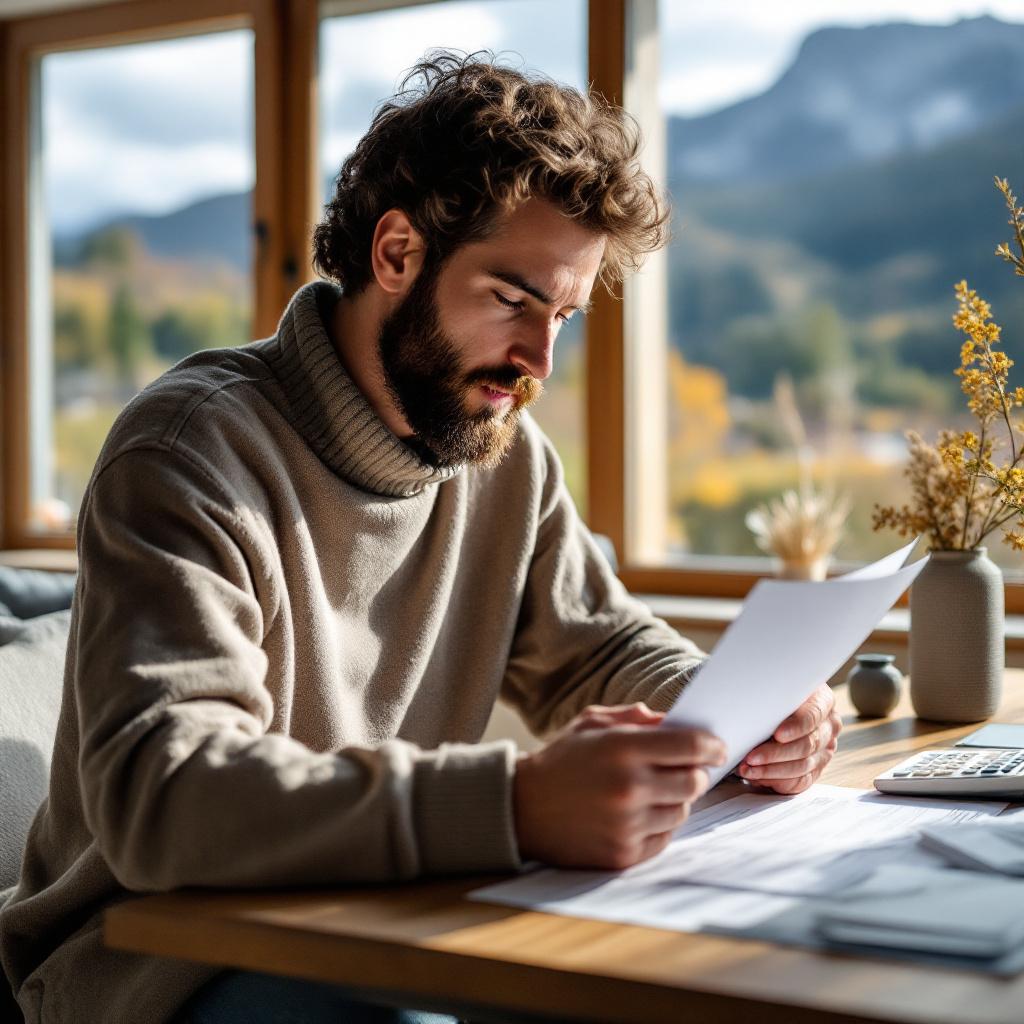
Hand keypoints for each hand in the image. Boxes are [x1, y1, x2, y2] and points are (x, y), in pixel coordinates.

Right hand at [513, 702, 726, 869]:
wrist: (521, 808)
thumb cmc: (561, 760)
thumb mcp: (591, 723)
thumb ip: (635, 719)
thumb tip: (675, 723)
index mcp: (622, 749)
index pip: (690, 745)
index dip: (711, 745)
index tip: (717, 747)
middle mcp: (629, 787)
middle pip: (695, 782)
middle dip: (696, 773)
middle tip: (686, 769)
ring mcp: (628, 824)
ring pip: (682, 811)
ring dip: (676, 800)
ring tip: (654, 791)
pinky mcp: (624, 854)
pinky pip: (664, 838)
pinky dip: (660, 824)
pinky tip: (640, 813)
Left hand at [737, 684, 841, 793]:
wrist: (779, 706)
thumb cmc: (774, 694)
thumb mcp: (776, 688)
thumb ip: (772, 696)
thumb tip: (752, 708)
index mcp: (823, 702)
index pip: (813, 716)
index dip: (796, 727)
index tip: (777, 734)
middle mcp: (829, 727)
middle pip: (807, 745)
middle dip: (775, 754)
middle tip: (751, 757)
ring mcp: (825, 750)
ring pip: (802, 767)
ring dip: (771, 771)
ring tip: (748, 769)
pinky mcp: (815, 769)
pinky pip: (799, 782)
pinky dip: (775, 781)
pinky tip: (757, 777)